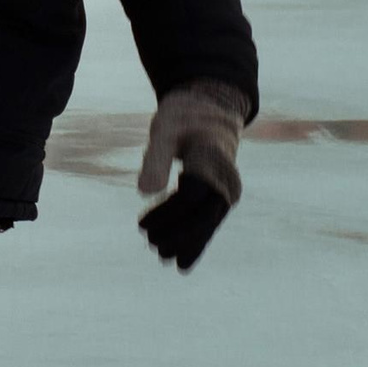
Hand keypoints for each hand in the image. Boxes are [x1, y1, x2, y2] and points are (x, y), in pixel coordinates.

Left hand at [136, 79, 250, 272]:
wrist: (210, 107)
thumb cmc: (184, 115)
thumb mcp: (164, 130)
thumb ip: (155, 160)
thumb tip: (144, 192)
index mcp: (211, 162)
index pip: (189, 198)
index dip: (166, 215)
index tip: (142, 226)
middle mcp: (225, 180)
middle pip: (203, 217)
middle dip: (178, 236)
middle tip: (152, 246)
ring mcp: (225, 190)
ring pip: (208, 224)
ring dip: (187, 242)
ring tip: (162, 255)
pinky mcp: (219, 195)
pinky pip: (209, 221)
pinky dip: (196, 239)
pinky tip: (182, 259)